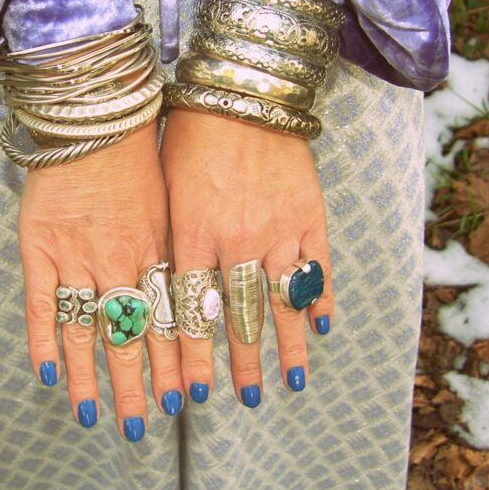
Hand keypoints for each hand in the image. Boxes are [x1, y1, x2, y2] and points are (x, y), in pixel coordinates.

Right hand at [19, 124, 183, 439]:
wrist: (92, 116)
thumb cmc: (137, 152)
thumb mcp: (170, 199)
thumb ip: (176, 245)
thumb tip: (195, 286)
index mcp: (157, 250)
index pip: (168, 321)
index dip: (173, 363)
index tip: (180, 398)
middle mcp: (121, 262)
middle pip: (131, 336)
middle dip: (136, 385)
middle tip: (140, 426)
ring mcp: (78, 258)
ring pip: (88, 330)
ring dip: (91, 377)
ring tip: (93, 416)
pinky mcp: (39, 248)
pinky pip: (42, 304)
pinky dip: (43, 341)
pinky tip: (46, 375)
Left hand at [160, 108, 333, 405]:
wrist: (240, 90)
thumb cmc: (189, 133)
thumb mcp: (166, 188)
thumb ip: (172, 239)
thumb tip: (167, 286)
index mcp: (193, 236)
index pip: (193, 313)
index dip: (193, 357)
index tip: (191, 393)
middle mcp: (237, 242)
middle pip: (241, 318)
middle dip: (242, 363)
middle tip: (245, 399)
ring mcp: (279, 229)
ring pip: (283, 302)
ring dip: (286, 346)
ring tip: (290, 382)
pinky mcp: (309, 213)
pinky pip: (319, 267)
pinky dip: (322, 299)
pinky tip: (322, 328)